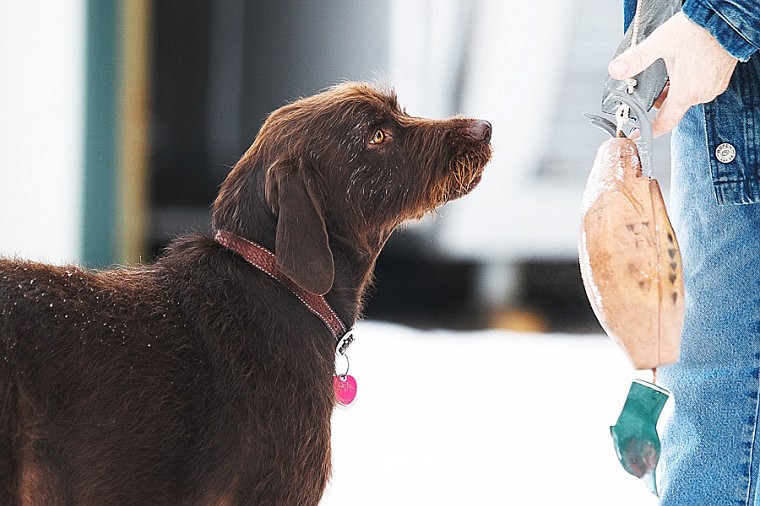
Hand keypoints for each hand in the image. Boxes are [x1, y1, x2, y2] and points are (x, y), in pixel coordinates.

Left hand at [608, 11, 737, 136]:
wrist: (728, 19)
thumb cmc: (699, 29)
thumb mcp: (661, 42)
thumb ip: (637, 58)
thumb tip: (616, 70)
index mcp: (687, 92)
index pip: (665, 123)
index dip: (649, 131)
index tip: (638, 135)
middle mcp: (702, 94)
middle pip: (673, 106)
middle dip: (659, 98)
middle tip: (653, 81)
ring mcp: (713, 87)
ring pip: (685, 95)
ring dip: (674, 88)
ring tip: (670, 68)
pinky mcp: (720, 79)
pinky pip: (698, 87)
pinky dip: (687, 82)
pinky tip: (684, 65)